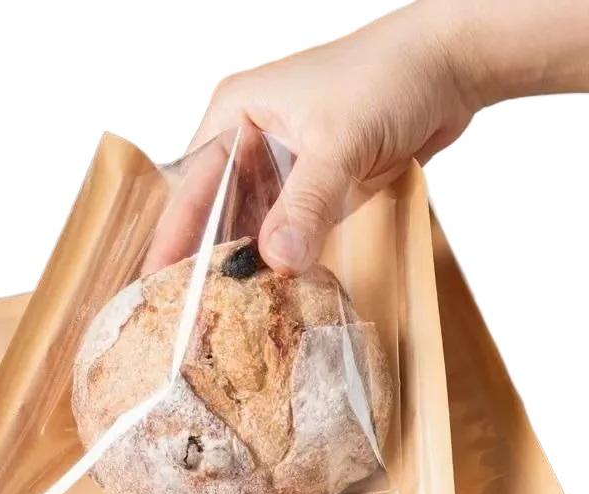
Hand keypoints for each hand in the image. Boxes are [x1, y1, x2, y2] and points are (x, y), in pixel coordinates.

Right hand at [176, 0, 588, 274]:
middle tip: (190, 311)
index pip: (192, 186)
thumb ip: (306, 202)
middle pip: (216, 212)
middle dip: (207, 258)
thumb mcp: (338, 140)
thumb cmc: (388, 75)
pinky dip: (282, 258)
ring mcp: (283, 167)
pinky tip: (273, 289)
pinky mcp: (313, 187)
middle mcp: (251, 142)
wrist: (450, 67)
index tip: (158, 283)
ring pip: (251, 225)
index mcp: (235, 115)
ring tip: (227, 311)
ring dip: (247, 263)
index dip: (173, 237)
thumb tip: (275, 261)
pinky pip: (288, 231)